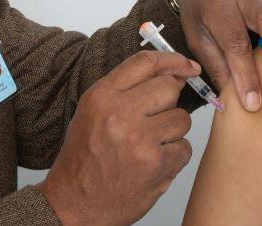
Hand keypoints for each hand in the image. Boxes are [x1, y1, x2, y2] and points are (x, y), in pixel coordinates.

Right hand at [37, 51, 199, 225]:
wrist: (74, 203)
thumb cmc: (84, 157)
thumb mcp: (93, 112)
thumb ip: (126, 89)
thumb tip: (170, 73)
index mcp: (102, 96)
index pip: (146, 62)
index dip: (173, 60)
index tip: (187, 66)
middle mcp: (120, 113)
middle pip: (169, 88)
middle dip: (169, 102)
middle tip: (156, 119)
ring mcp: (139, 139)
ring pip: (182, 118)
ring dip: (172, 131)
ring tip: (148, 145)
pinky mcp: (156, 164)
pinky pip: (184, 148)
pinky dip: (174, 157)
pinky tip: (152, 164)